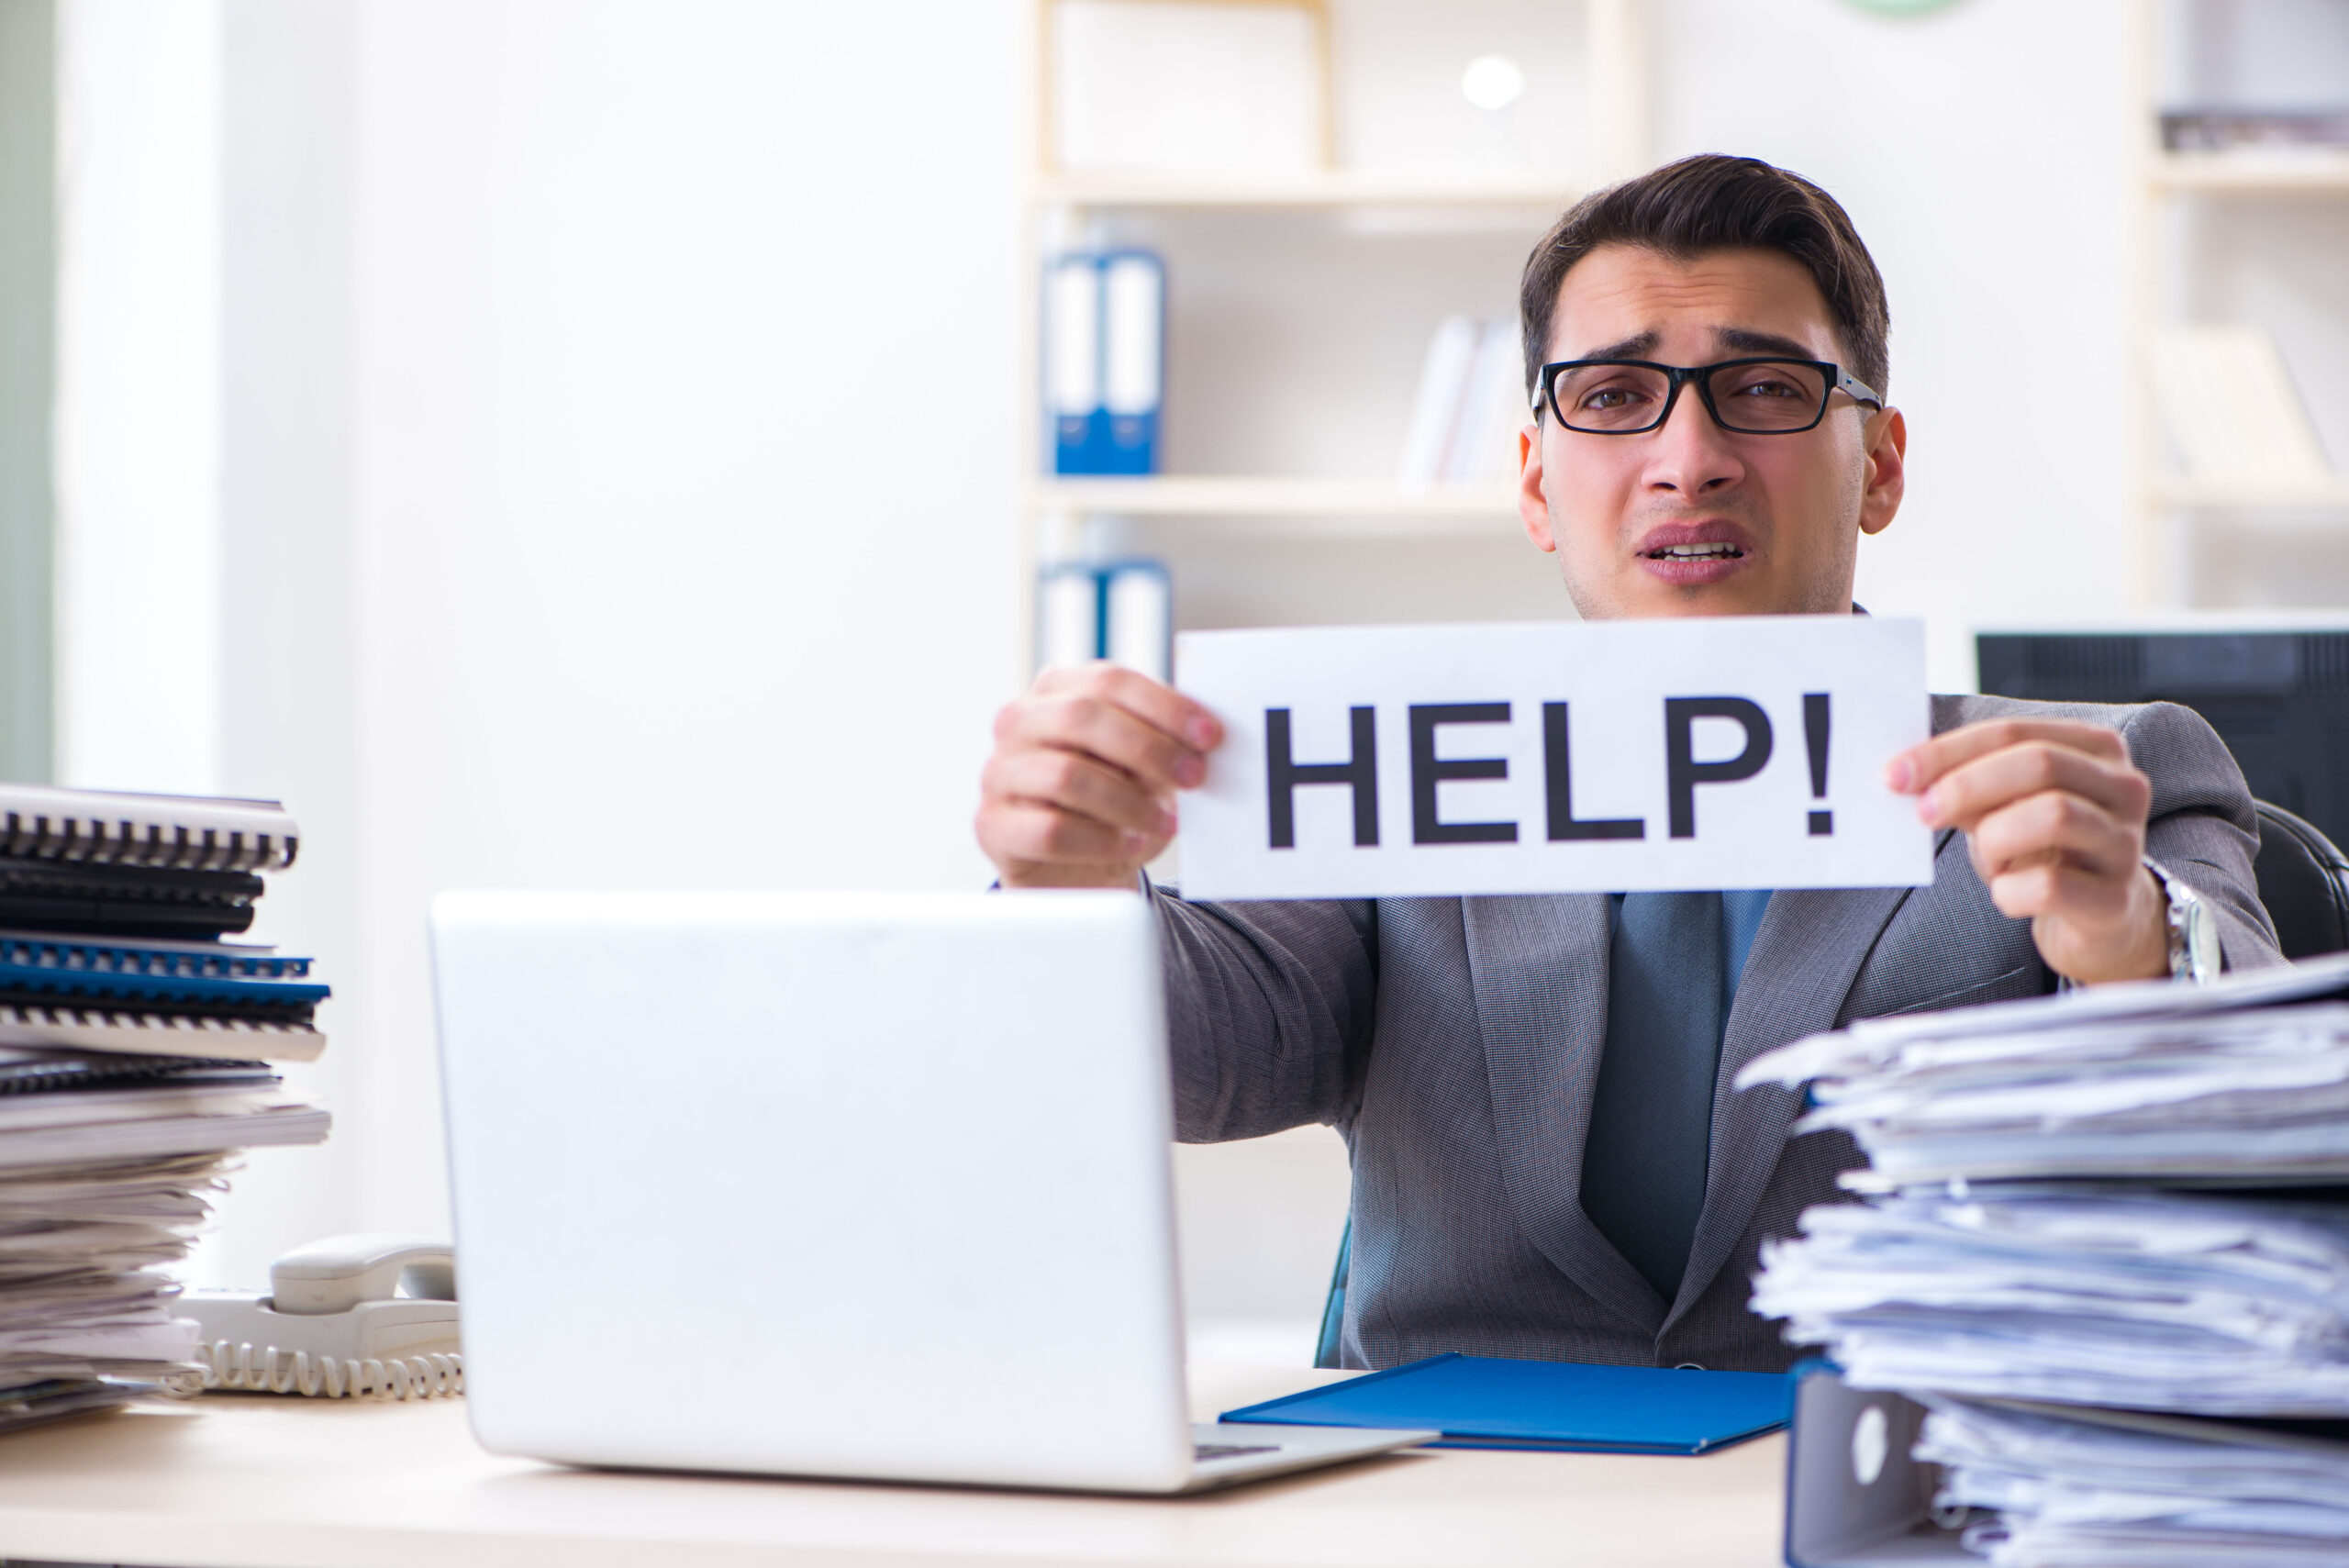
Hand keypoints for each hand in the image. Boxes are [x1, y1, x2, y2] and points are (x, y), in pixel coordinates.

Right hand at [975, 664, 1224, 888]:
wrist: (1075, 868)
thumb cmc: (1113, 803)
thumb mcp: (1142, 766)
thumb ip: (1161, 742)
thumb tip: (1202, 739)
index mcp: (1057, 689)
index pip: (1109, 680)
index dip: (1164, 706)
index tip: (1209, 735)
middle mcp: (1019, 721)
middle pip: (1082, 718)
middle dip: (1148, 749)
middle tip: (1194, 778)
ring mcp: (998, 772)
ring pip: (1066, 776)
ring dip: (1129, 802)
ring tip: (1165, 823)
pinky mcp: (992, 824)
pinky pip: (1049, 830)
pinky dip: (1101, 840)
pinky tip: (1130, 846)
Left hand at [1885, 719, 2168, 985]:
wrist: (2100, 918)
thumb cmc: (2044, 852)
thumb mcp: (2004, 807)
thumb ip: (1967, 786)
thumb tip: (1909, 777)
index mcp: (2095, 749)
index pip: (2013, 732)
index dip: (1948, 751)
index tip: (1896, 774)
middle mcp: (2123, 787)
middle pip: (2040, 764)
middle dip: (1967, 786)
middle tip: (1924, 813)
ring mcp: (2125, 843)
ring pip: (2053, 815)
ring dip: (1996, 839)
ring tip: (1989, 861)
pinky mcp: (2115, 899)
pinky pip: (2049, 886)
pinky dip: (2008, 891)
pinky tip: (2007, 895)